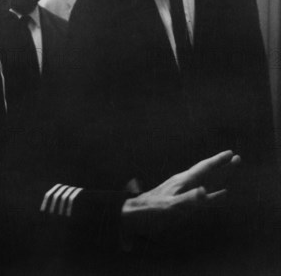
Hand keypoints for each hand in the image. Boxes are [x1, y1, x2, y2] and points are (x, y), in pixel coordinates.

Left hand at [121, 150, 240, 237]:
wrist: (132, 216)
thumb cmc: (151, 212)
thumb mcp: (170, 207)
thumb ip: (188, 199)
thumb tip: (206, 191)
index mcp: (183, 181)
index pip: (204, 168)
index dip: (218, 161)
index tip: (231, 153)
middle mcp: (183, 182)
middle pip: (206, 171)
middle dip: (221, 165)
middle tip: (237, 157)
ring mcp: (182, 190)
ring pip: (205, 180)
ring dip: (218, 176)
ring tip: (230, 171)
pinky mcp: (180, 199)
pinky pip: (201, 194)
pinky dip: (213, 193)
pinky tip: (218, 194)